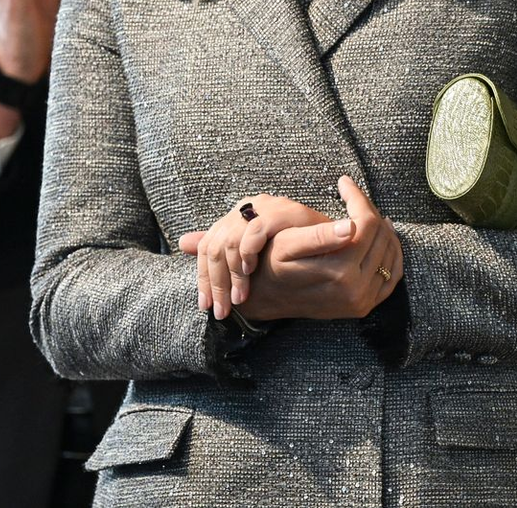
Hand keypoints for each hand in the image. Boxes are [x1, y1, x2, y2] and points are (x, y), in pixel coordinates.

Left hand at [178, 194, 342, 320]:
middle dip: (215, 283)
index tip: (207, 306)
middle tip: (222, 310)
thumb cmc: (295, 246)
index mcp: (237, 216)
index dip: (204, 278)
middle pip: (213, 246)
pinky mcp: (278, 211)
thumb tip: (182, 242)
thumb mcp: (256, 253)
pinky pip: (252, 233)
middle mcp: (246, 207)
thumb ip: (222, 249)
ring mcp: (262, 207)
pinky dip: (247, 255)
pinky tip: (251, 273)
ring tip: (241, 298)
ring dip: (232, 275)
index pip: (207, 247)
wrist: (334, 239)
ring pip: (228, 242)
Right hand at [242, 176, 402, 322]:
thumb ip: (318, 236)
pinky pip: (392, 274)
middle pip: (381, 235)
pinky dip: (391, 252)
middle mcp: (356, 290)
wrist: (268, 295)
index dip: (357, 197)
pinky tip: (379, 236)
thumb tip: (350, 226)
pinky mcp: (366, 305)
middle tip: (352, 196)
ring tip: (364, 212)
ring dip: (381, 228)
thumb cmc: (275, 263)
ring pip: (390, 251)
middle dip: (368, 209)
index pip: (366, 223)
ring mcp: (363, 300)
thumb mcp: (287, 243)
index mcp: (339, 272)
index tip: (344, 183)